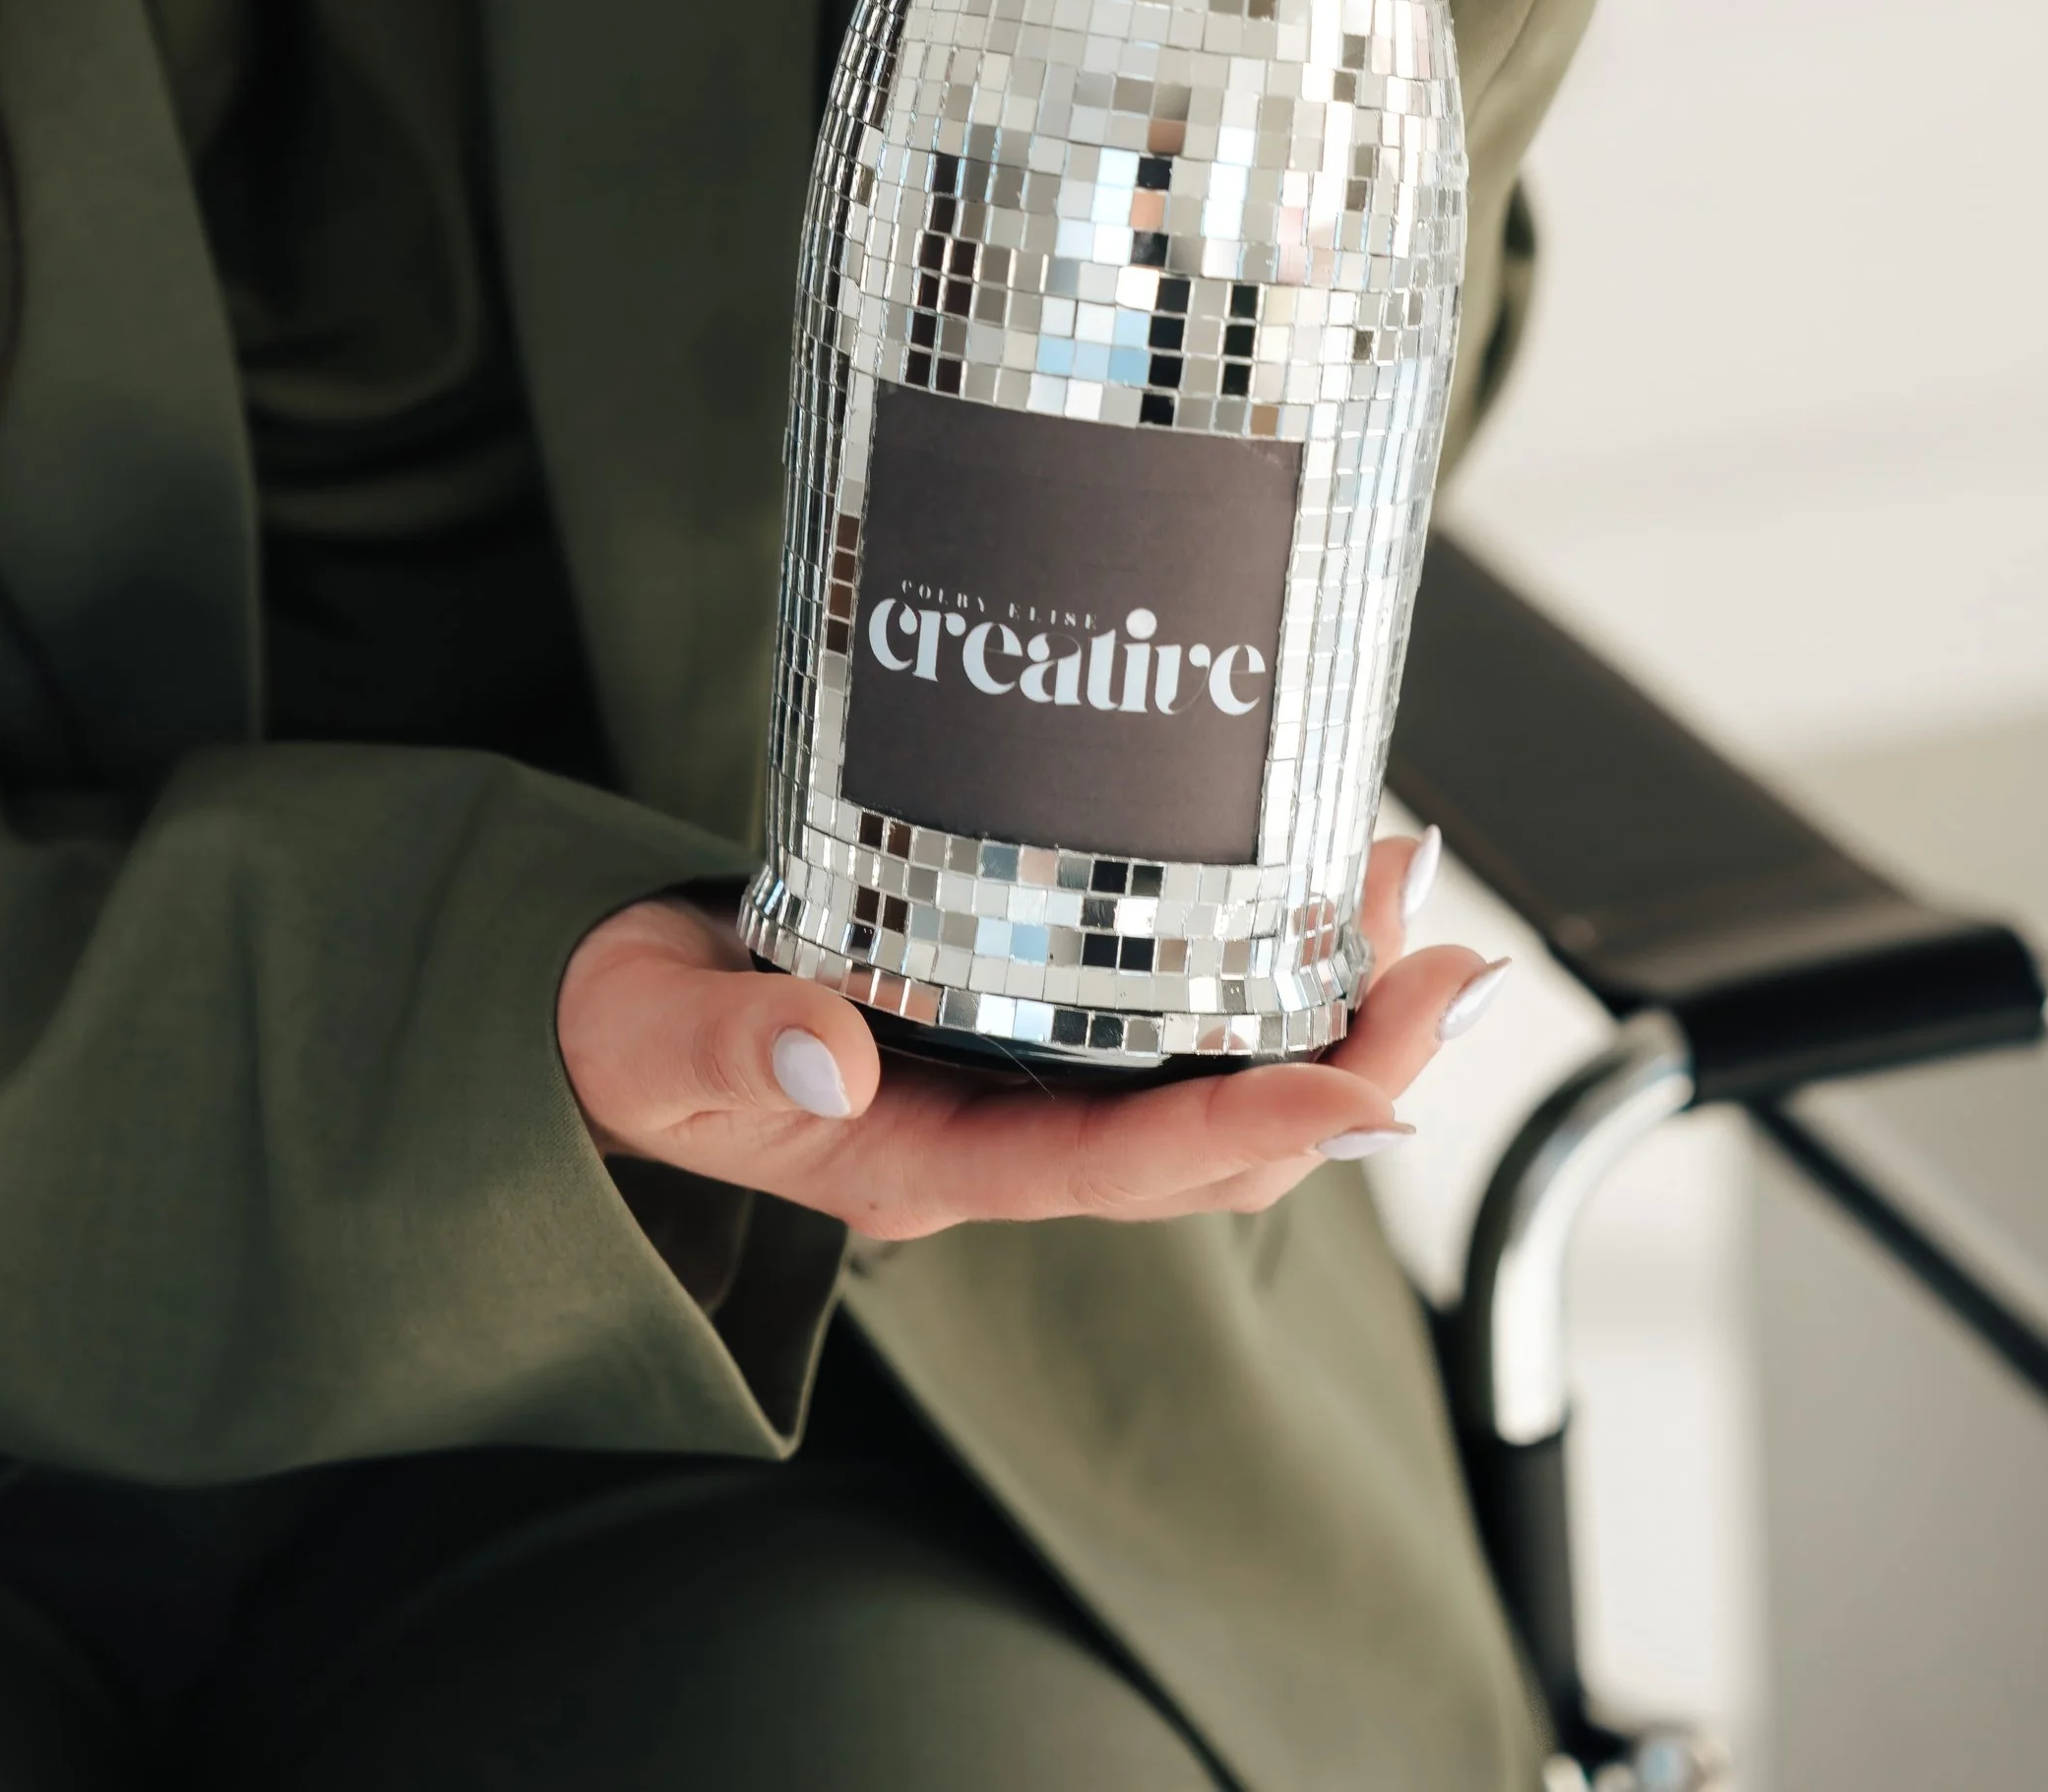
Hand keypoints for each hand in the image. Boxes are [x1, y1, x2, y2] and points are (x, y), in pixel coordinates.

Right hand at [556, 836, 1494, 1241]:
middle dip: (1350, 1064)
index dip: (1252, 1129)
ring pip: (1221, 1079)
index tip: (1362, 1083)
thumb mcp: (637, 1037)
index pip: (1114, 1166)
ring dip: (1333, 1007)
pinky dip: (1268, 959)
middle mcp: (999, 1142)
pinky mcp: (1025, 1027)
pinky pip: (1181, 1022)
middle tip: (1447, 961)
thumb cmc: (622, 1038)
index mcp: (917, 1158)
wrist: (600, 1033)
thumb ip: (717, 1045)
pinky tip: (1319, 881)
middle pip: (1215, 1140)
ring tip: (1411, 895)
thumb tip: (825, 1055)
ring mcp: (1022, 1091)